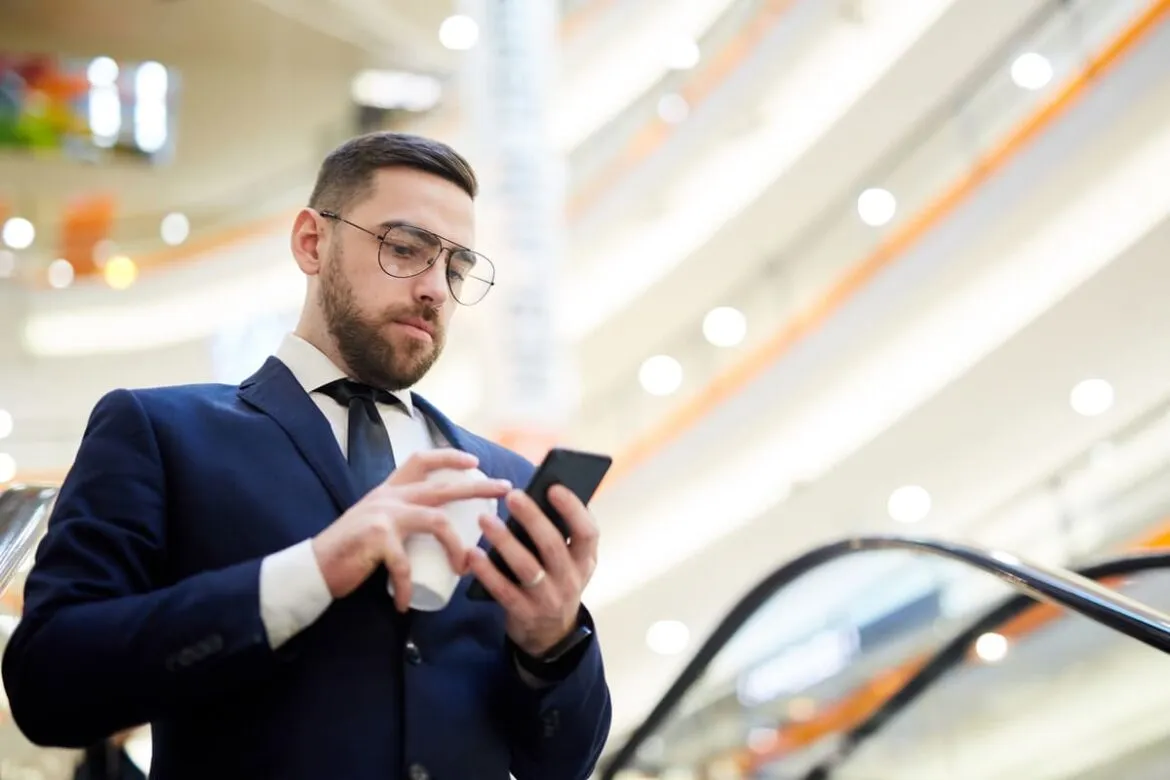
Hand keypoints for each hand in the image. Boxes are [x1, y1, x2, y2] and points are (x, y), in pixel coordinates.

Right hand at [312, 449, 511, 611]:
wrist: (313, 567)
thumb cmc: (350, 550)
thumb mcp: (376, 521)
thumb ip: (400, 515)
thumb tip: (436, 524)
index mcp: (390, 490)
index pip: (422, 460)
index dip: (450, 457)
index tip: (475, 462)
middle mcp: (389, 496)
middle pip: (443, 487)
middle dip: (478, 488)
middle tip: (505, 490)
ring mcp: (383, 515)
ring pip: (436, 521)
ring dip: (456, 547)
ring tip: (462, 569)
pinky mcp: (376, 538)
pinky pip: (405, 565)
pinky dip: (407, 587)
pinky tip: (405, 603)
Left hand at [468, 485, 599, 656]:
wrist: (551, 635)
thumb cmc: (555, 581)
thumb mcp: (568, 562)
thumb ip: (558, 535)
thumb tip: (534, 496)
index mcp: (584, 560)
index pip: (588, 532)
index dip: (573, 509)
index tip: (554, 488)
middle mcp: (571, 579)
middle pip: (552, 545)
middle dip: (532, 518)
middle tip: (512, 496)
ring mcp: (548, 599)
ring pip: (527, 568)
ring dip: (505, 542)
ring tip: (485, 520)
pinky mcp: (524, 613)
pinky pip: (503, 591)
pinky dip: (487, 572)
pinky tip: (473, 554)